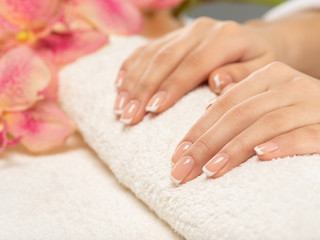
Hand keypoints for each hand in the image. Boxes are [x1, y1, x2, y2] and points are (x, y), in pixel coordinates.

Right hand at [114, 17, 284, 124]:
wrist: (256, 42)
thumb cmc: (260, 62)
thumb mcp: (263, 70)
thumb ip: (241, 76)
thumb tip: (216, 82)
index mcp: (226, 37)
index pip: (193, 64)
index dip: (171, 87)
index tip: (152, 110)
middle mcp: (201, 30)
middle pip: (165, 59)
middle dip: (143, 89)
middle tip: (128, 116)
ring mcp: (184, 31)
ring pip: (151, 54)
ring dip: (132, 82)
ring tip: (120, 108)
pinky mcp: (173, 36)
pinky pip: (146, 49)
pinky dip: (130, 67)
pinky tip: (119, 85)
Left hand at [170, 62, 319, 184]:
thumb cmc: (293, 115)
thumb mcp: (265, 104)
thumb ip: (240, 104)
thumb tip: (206, 109)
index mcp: (268, 76)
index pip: (224, 104)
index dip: (198, 130)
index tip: (178, 155)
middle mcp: (289, 84)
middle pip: (239, 114)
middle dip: (206, 145)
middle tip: (183, 171)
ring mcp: (312, 103)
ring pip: (265, 124)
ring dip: (235, 149)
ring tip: (211, 171)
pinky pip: (305, 134)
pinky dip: (282, 145)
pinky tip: (261, 157)